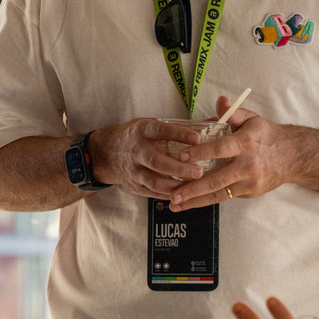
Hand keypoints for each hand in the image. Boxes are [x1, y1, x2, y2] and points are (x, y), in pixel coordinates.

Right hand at [86, 117, 206, 199]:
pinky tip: (185, 195)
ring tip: (194, 187)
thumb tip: (212, 123)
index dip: (178, 134)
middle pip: (157, 161)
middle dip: (179, 168)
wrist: (107, 153)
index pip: (159, 130)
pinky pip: (153, 193)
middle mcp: (136, 150)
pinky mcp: (135, 186)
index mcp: (141, 130)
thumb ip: (176, 127)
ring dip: (176, 186)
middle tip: (199, 172)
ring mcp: (134, 170)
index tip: (197, 138)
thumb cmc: (136, 137)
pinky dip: (170, 195)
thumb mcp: (149, 125)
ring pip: (155, 181)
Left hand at [168, 96, 289, 209]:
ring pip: (219, 194)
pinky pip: (225, 196)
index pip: (220, 149)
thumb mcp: (252, 119)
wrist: (293, 156)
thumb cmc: (267, 135)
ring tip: (175, 205)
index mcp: (246, 144)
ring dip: (196, 201)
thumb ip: (233, 112)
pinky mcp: (250, 193)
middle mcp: (248, 165)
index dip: (200, 153)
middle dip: (193, 188)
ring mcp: (249, 182)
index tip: (181, 156)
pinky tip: (190, 203)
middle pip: (217, 180)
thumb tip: (221, 101)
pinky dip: (207, 200)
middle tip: (173, 193)